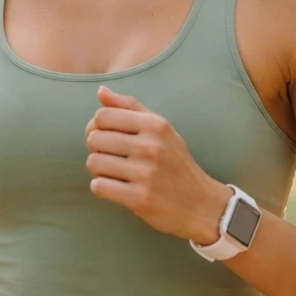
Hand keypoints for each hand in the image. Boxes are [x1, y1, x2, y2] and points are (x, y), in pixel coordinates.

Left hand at [84, 84, 231, 245]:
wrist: (201, 204)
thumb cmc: (175, 163)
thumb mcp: (161, 129)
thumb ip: (130, 108)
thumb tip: (100, 91)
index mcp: (155, 125)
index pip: (102, 116)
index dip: (96, 126)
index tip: (105, 136)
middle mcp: (151, 146)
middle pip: (94, 139)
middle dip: (96, 149)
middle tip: (111, 157)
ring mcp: (145, 173)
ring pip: (93, 163)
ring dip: (98, 170)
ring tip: (114, 173)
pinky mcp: (139, 198)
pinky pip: (99, 186)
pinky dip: (101, 187)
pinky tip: (115, 187)